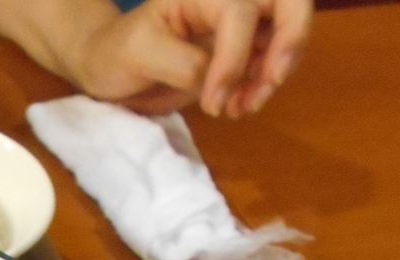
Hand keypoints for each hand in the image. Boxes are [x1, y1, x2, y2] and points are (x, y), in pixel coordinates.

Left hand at [70, 0, 312, 116]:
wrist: (109, 69)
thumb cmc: (116, 53)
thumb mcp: (137, 54)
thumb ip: (179, 63)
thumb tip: (214, 78)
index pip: (239, 13)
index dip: (234, 59)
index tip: (213, 103)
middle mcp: (227, 1)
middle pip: (289, 2)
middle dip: (291, 40)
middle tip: (272, 80)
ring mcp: (239, 25)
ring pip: (285, 36)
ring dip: (274, 75)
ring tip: (240, 108)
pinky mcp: (241, 51)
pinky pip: (270, 62)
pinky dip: (263, 87)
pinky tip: (238, 107)